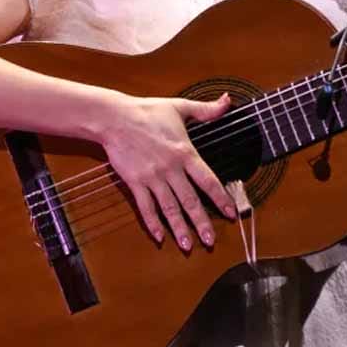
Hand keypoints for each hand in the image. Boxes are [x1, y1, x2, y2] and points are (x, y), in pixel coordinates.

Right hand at [101, 93, 236, 250]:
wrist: (114, 117)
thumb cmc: (147, 111)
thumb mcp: (180, 106)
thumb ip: (206, 110)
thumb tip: (227, 100)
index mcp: (185, 152)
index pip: (208, 180)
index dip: (221, 198)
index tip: (231, 213)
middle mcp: (171, 168)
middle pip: (190, 200)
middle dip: (202, 222)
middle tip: (211, 241)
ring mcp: (152, 177)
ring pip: (169, 208)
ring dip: (179, 228)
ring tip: (188, 246)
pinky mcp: (134, 182)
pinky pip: (145, 207)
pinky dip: (152, 223)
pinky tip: (160, 237)